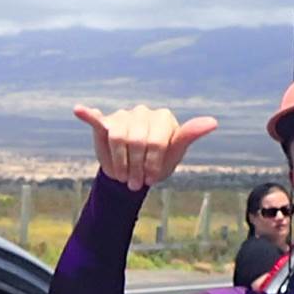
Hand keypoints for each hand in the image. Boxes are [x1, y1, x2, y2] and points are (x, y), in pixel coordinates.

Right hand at [72, 103, 218, 190]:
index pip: (156, 142)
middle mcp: (143, 112)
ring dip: (119, 163)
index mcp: (163, 118)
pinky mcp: (105, 123)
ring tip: (122, 176)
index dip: (151, 164)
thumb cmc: (159, 161)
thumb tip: (213, 122)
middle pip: (135, 141)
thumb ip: (189, 135)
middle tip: (135, 183)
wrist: (136, 171)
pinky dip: (89, 115)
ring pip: (117, 138)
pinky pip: (97, 119)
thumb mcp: (174, 153)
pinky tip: (80, 110)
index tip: (151, 180)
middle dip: (135, 167)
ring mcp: (123, 116)